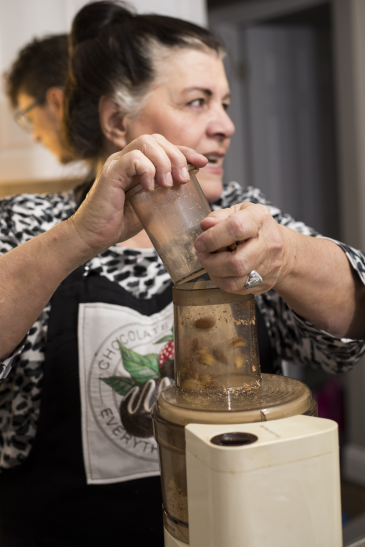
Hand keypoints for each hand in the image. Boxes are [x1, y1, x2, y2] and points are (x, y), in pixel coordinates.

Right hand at [68, 134, 206, 259]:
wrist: (92, 236)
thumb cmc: (118, 223)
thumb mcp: (149, 206)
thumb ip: (162, 194)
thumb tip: (187, 192)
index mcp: (137, 165)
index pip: (164, 146)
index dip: (186, 151)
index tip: (203, 163)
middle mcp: (126, 159)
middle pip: (156, 139)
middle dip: (177, 156)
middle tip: (182, 179)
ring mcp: (116, 163)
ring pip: (145, 143)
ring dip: (163, 162)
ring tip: (167, 184)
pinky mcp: (110, 173)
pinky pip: (133, 159)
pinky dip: (147, 170)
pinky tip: (149, 188)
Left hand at [194, 202, 293, 293]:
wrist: (283, 250)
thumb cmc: (254, 227)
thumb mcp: (238, 212)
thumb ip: (219, 216)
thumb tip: (206, 225)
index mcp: (259, 219)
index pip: (236, 227)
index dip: (213, 238)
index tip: (200, 244)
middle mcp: (268, 243)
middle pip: (237, 262)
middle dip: (212, 263)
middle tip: (203, 257)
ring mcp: (269, 266)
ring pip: (235, 281)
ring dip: (215, 274)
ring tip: (210, 264)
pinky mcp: (264, 283)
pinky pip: (237, 289)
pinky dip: (222, 282)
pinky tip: (219, 273)